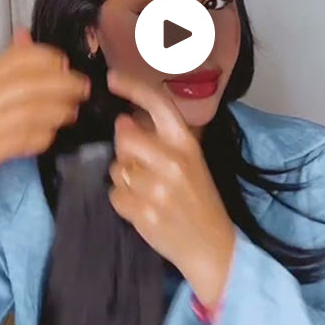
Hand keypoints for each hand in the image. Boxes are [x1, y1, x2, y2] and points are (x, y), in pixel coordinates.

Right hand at [0, 28, 90, 182]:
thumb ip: (6, 64)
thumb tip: (24, 35)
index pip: (17, 58)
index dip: (47, 57)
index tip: (64, 62)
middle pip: (29, 84)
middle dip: (63, 85)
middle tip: (82, 88)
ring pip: (29, 112)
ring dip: (57, 111)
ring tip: (70, 112)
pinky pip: (20, 141)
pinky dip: (40, 136)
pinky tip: (49, 135)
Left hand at [107, 70, 235, 308]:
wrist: (212, 246)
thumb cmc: (198, 198)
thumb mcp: (189, 161)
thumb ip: (158, 139)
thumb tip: (122, 121)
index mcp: (186, 143)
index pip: (158, 104)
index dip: (133, 87)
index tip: (112, 78)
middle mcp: (173, 161)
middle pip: (125, 137)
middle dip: (125, 150)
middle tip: (140, 165)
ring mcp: (158, 189)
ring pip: (116, 168)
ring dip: (124, 179)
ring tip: (146, 191)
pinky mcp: (145, 214)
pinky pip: (114, 195)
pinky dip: (123, 201)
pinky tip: (142, 208)